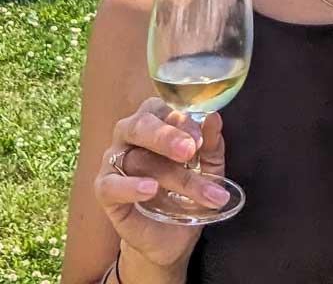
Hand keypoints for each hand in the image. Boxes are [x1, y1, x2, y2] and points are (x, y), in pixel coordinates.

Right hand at [95, 98, 227, 270]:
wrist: (172, 236)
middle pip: (141, 124)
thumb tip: (214, 118)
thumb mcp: (207, 168)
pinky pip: (111, 184)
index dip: (182, 122)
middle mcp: (131, 133)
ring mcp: (114, 160)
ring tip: (189, 187)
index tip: (200, 141)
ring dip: (170, 175)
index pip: (163, 109)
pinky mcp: (104, 189)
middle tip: (189, 150)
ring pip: (137, 160)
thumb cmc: (187, 191)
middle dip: (166, 136)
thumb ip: (211, 144)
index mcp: (156, 119)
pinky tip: (150, 190)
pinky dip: (130, 187)